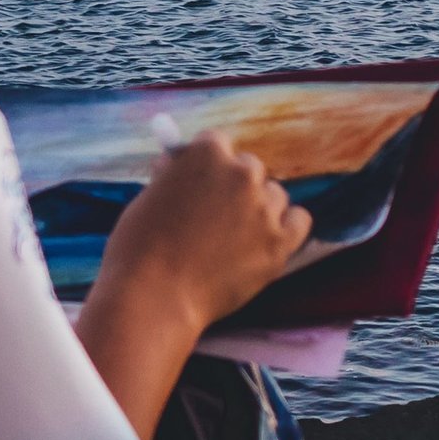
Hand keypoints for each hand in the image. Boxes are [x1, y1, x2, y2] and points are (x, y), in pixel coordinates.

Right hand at [93, 131, 312, 340]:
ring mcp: (263, 209)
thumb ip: (174, 176)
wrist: (154, 296)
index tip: (199, 180)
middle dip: (233, 185)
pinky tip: (267, 237)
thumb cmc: (140, 246)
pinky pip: (298, 221)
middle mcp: (241, 174)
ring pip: (274, 194)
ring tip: (235, 234)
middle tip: (215, 211)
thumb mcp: (150, 195)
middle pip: (249, 167)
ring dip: (258, 206)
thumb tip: (179, 165)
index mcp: (206, 154)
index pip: (216, 143)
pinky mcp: (279, 243)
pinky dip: (286, 225)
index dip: (205, 164)